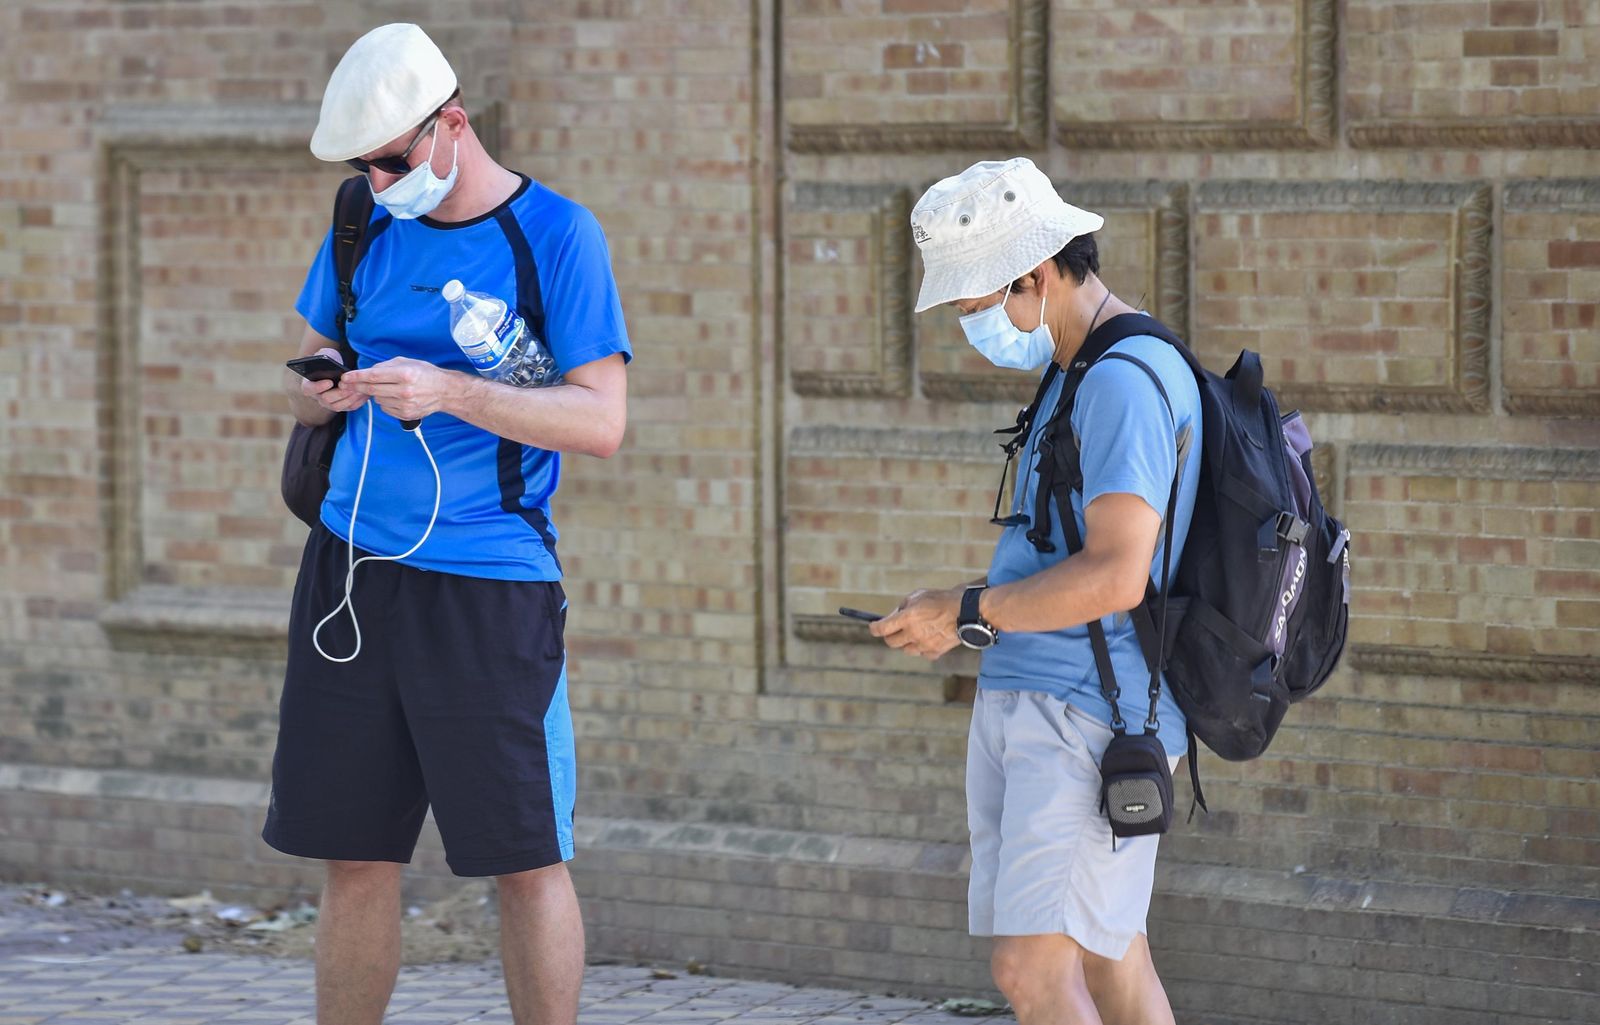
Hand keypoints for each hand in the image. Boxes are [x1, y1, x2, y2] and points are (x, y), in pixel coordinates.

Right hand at [302, 347, 366, 413]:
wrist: (339, 370)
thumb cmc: (330, 362)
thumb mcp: (325, 356)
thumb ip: (322, 356)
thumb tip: (325, 359)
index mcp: (309, 385)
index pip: (308, 389)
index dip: (318, 387)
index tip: (329, 382)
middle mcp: (318, 397)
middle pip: (325, 400)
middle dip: (338, 393)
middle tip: (348, 387)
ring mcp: (329, 404)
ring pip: (338, 406)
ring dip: (349, 398)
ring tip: (358, 389)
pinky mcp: (342, 406)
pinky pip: (349, 407)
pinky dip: (357, 401)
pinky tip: (363, 393)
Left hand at [342, 357, 462, 423]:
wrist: (445, 392)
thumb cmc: (426, 374)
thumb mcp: (408, 362)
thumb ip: (386, 366)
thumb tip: (368, 371)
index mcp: (405, 374)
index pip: (374, 376)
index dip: (357, 376)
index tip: (346, 377)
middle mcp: (404, 390)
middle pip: (372, 389)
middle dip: (359, 386)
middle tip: (351, 384)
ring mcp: (405, 404)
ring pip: (377, 399)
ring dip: (376, 393)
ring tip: (388, 388)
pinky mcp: (405, 414)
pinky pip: (385, 408)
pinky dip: (385, 402)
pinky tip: (395, 397)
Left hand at [869, 587, 962, 660]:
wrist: (966, 611)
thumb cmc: (940, 600)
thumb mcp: (918, 596)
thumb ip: (901, 607)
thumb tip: (891, 618)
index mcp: (907, 617)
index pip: (881, 629)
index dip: (874, 628)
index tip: (874, 627)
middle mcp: (913, 633)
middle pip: (891, 642)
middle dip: (890, 636)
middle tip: (895, 630)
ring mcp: (924, 645)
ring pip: (906, 650)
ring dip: (907, 642)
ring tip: (917, 631)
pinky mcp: (934, 652)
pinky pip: (922, 653)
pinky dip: (922, 648)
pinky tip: (929, 638)